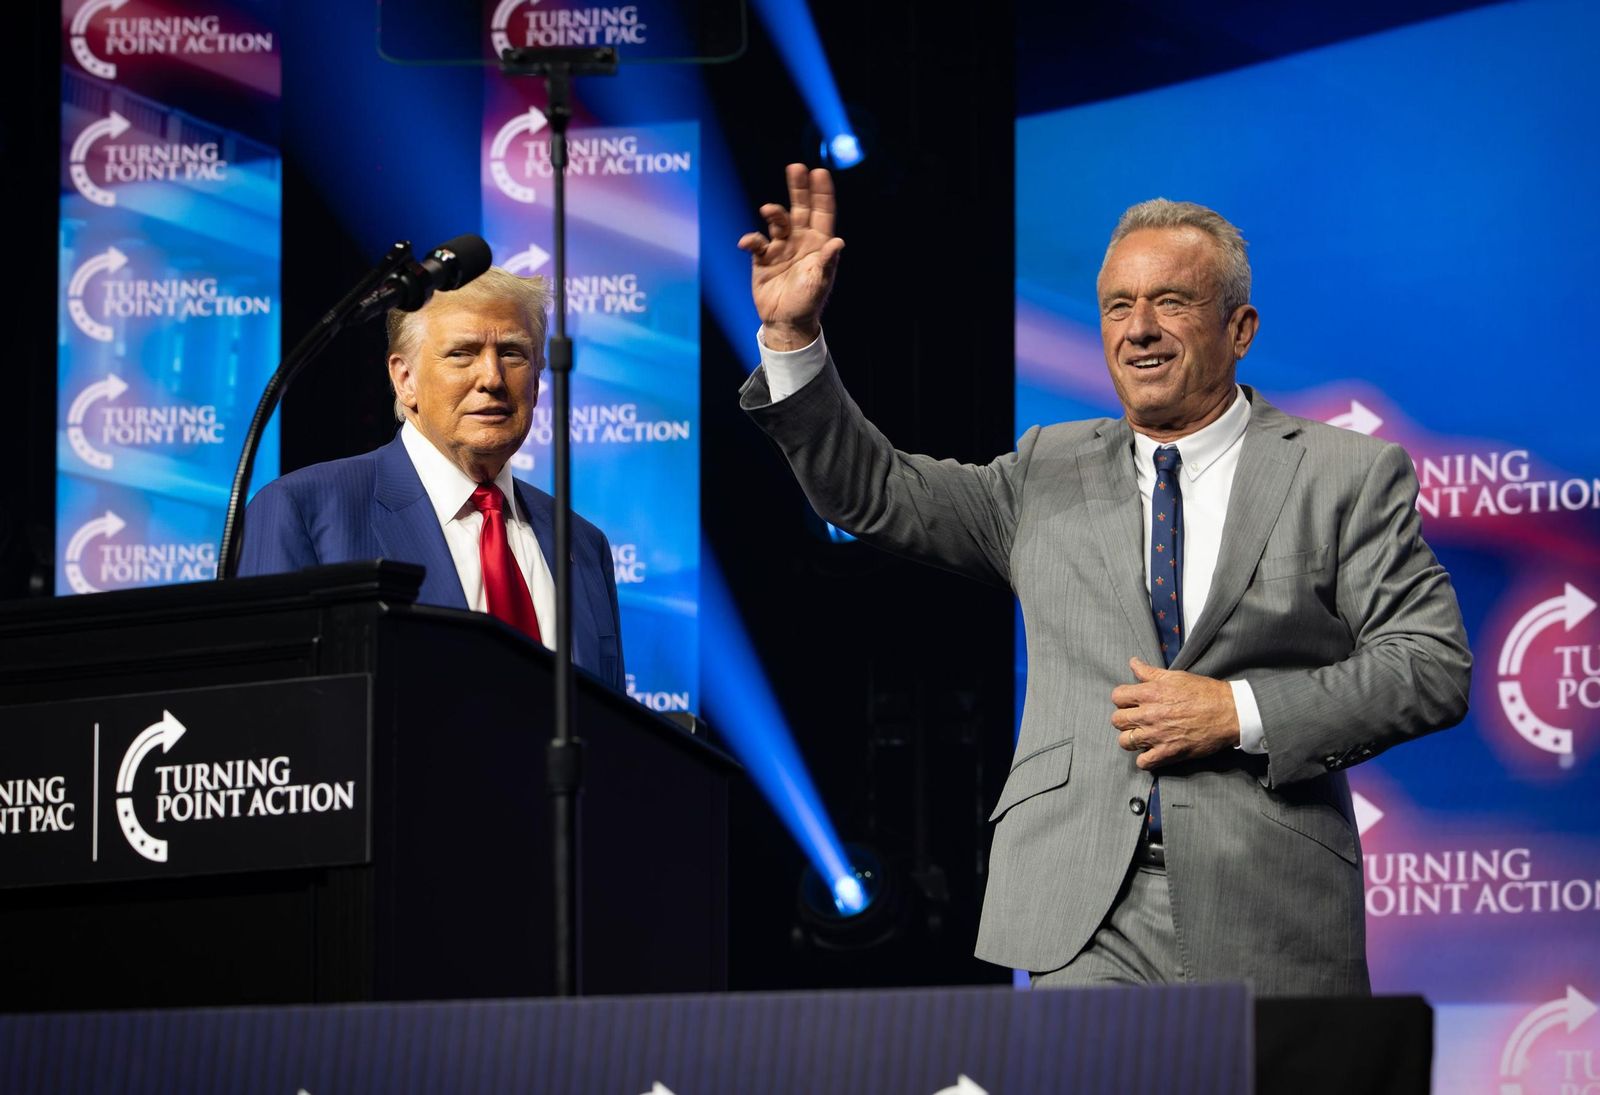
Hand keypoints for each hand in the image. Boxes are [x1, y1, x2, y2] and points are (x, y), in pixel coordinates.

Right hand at [738, 163, 845, 349]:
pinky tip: (748, 243)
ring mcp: (780, 248)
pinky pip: (756, 242)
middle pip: (800, 208)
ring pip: (777, 221)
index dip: (821, 193)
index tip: (819, 172)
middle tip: (795, 167)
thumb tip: (837, 241)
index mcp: (818, 243)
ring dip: (774, 213)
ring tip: (768, 210)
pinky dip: (751, 240)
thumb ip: (826, 261)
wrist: (785, 322)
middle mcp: (800, 241)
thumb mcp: (820, 282)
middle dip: (798, 188)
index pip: (822, 213)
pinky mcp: (762, 259)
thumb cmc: (808, 302)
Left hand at [1111, 657, 1239, 769]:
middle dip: (1125, 719)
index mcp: (1150, 693)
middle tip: (1137, 719)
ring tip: (1143, 736)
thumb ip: (1149, 672)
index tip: (1132, 702)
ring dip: (1132, 739)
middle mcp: (1149, 714)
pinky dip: (1145, 759)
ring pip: (1125, 742)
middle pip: (1117, 720)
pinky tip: (1152, 752)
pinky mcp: (1168, 752)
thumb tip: (1133, 663)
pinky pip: (1143, 762)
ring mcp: (1157, 735)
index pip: (1117, 697)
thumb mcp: (1175, 676)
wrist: (1229, 712)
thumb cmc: (1204, 692)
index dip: (1123, 699)